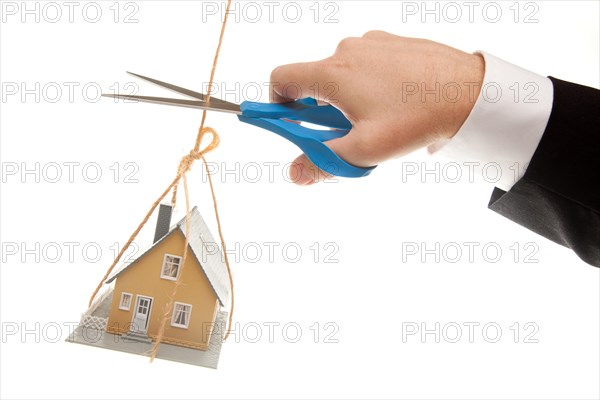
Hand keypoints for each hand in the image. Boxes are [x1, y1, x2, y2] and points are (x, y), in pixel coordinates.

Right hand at [270, 31, 484, 184]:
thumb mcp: (365, 150)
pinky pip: (366, 65)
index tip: (289, 124)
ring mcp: (371, 43)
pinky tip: (394, 104)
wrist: (470, 91)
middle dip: (320, 111)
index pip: (281, 79)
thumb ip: (323, 161)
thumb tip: (295, 173)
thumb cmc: (416, 118)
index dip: (276, 103)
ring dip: (346, 100)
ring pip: (342, 75)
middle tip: (344, 135)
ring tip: (376, 121)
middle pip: (314, 82)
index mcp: (332, 74)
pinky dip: (368, 85)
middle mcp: (347, 51)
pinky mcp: (392, 43)